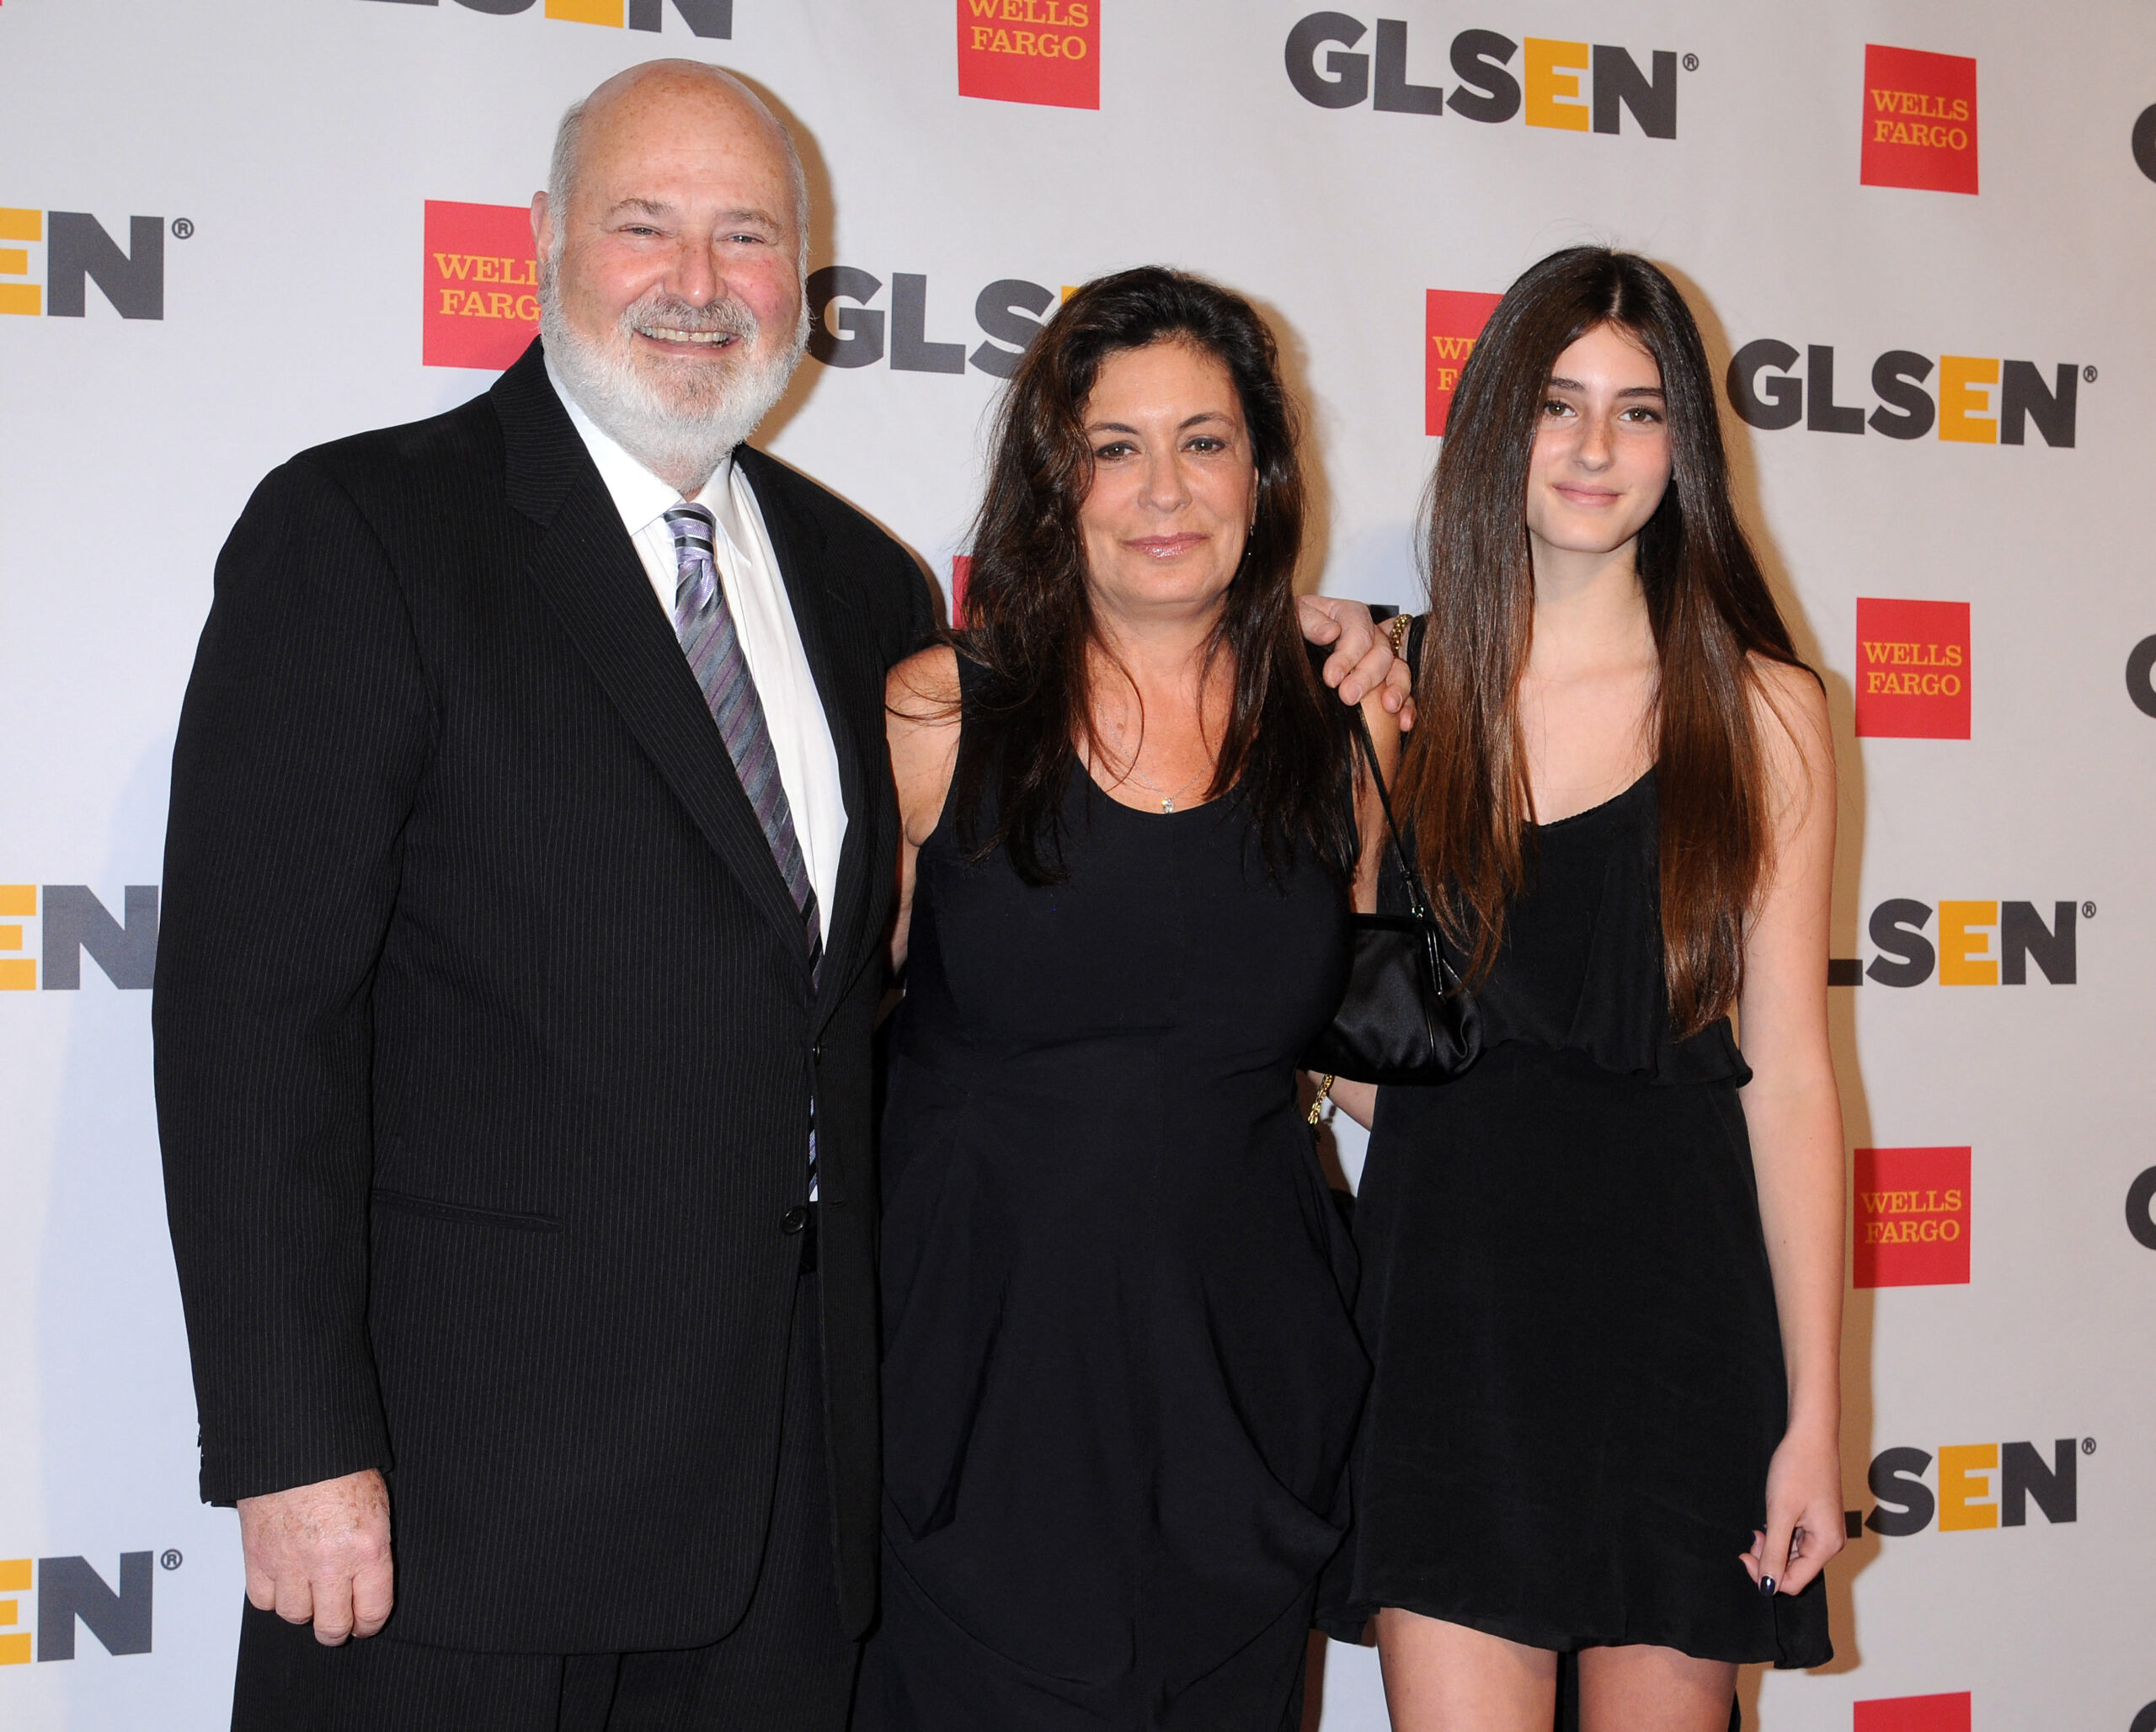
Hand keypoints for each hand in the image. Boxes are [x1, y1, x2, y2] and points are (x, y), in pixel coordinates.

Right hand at [238, 1468, 393, 1643]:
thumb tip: (369, 1580)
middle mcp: (328, 1563)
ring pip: (295, 1615)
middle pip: (331, 1626)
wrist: (297, 1443)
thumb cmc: (339, 1465)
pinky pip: (263, 1600)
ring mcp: (289, 1563)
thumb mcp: (377, 1504)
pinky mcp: (257, 1558)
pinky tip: (284, 1581)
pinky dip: (273, 1595)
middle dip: (337, 1628)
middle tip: (338, 1622)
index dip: (369, 1623)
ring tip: (311, 1593)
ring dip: (304, 1608)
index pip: (371, 1611)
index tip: (365, 1623)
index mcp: (366, 1548)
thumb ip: (372, 1547)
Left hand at [1295, 595, 1417, 727]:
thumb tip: (1330, 632)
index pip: (1358, 631)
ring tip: (1388, 707)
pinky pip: (1402, 692)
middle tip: (1348, 697)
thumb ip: (1309, 621)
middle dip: (1366, 676)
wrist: (1288, 644)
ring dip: (1397, 689)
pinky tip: (1403, 722)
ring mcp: (1379, 657)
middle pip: (1381, 652)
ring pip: (1398, 670)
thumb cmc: (1293, 627)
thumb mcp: (1294, 617)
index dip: (1347, 655)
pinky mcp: (1384, 681)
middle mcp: (1369, 634)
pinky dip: (1407, 706)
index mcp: (1349, 615)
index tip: (1331, 678)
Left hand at [1742, 1422, 1843, 1598]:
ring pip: (1793, 1555)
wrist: (1809, 1436)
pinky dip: (1779, 1536)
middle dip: (1768, 1560)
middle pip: (1794, 1570)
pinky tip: (1769, 1522)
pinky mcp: (1816, 1520)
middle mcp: (1830, 1542)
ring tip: (1760, 1527)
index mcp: (1827, 1545)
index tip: (1745, 1555)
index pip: (1794, 1581)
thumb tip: (1768, 1587)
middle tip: (1753, 1537)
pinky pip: (1796, 1540)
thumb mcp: (1780, 1513)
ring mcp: (1824, 1531)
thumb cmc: (1798, 1469)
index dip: (1766, 1576)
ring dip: (1772, 1547)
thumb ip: (1775, 1553)